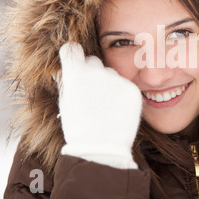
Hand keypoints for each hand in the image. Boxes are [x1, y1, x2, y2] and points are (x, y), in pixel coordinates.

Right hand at [56, 42, 141, 168]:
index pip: (72, 49)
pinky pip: (124, 85)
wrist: (102, 148)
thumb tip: (66, 67)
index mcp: (75, 73)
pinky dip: (120, 94)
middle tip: (91, 91)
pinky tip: (115, 109)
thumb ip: (68, 81)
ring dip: (107, 83)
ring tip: (104, 106)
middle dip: (91, 71)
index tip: (74, 60)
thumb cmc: (78, 127)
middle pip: (93, 61)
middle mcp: (97, 72)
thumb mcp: (66, 101)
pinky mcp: (132, 89)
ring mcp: (116, 80)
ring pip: (111, 73)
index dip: (72, 55)